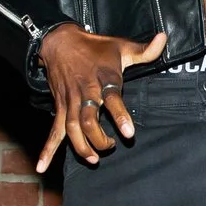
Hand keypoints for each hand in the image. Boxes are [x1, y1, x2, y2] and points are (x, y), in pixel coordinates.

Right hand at [36, 24, 166, 171]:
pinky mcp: (60, 107)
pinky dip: (47, 149)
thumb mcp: (121, 45)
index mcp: (104, 78)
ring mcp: (70, 101)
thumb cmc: (94, 47)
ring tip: (93, 158)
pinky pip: (53, 130)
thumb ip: (144, 50)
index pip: (112, 98)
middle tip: (111, 146)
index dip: (120, 116)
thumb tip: (164, 39)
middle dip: (98, 138)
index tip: (128, 134)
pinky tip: (41, 166)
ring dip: (81, 146)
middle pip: (88, 120)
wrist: (59, 41)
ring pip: (71, 128)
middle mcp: (85, 91)